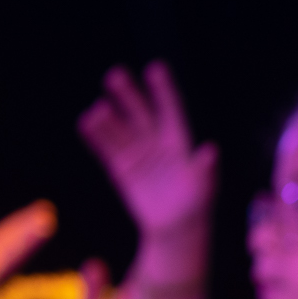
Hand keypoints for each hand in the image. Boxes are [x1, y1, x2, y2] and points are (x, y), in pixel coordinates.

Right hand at [77, 63, 216, 241]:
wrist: (175, 231)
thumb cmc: (194, 208)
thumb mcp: (203, 188)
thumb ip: (205, 168)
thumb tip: (211, 150)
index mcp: (179, 145)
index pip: (171, 112)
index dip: (164, 92)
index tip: (156, 68)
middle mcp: (157, 146)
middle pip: (141, 115)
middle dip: (130, 96)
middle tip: (115, 74)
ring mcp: (139, 156)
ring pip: (121, 131)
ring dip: (110, 119)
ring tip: (99, 109)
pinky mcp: (123, 170)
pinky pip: (108, 149)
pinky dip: (98, 137)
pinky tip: (86, 122)